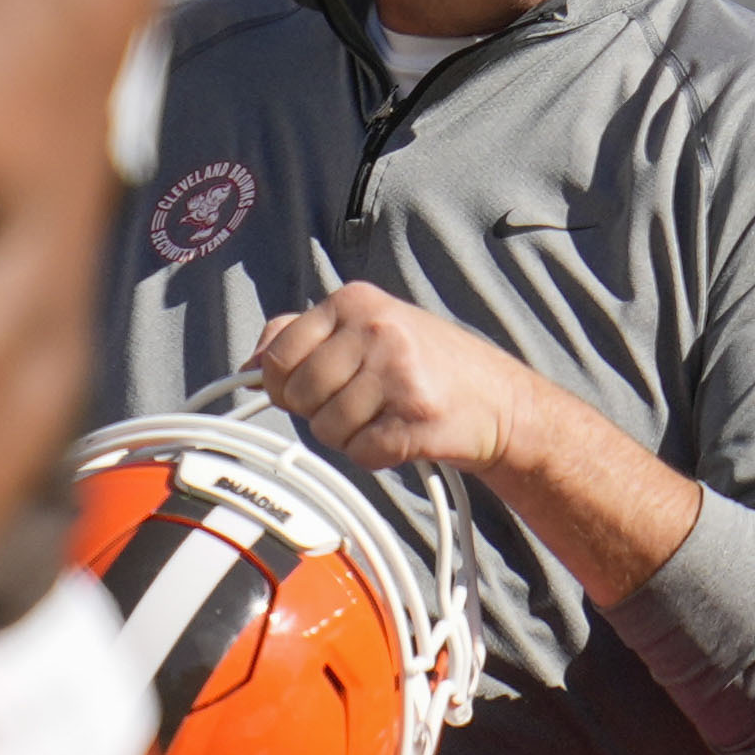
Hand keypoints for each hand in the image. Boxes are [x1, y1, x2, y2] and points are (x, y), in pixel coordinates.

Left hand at [253, 282, 540, 472]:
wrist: (502, 402)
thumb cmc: (430, 365)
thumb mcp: (368, 326)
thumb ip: (304, 334)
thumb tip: (252, 363)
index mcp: (357, 300)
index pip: (277, 356)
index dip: (284, 384)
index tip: (312, 388)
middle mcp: (377, 329)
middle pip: (297, 396)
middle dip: (320, 412)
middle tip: (361, 403)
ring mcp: (398, 373)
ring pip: (325, 429)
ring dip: (351, 436)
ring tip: (386, 416)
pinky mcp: (414, 417)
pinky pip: (359, 453)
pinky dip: (376, 454)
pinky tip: (403, 434)